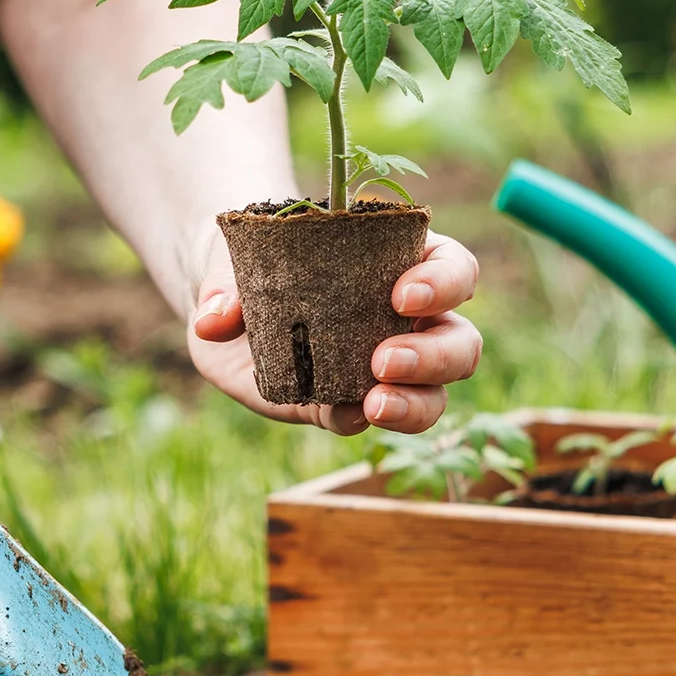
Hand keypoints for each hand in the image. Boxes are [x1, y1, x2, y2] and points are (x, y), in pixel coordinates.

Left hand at [188, 231, 481, 434]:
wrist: (225, 304)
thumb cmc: (256, 260)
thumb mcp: (241, 256)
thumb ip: (229, 283)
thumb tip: (216, 320)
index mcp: (402, 263)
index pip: (453, 268)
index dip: (444, 283)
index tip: (402, 296)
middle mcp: (407, 320)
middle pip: (459, 340)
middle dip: (434, 354)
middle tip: (383, 359)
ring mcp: (381, 368)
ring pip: (434, 393)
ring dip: (415, 402)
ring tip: (375, 402)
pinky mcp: (345, 403)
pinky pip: (368, 418)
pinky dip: (360, 419)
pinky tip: (344, 413)